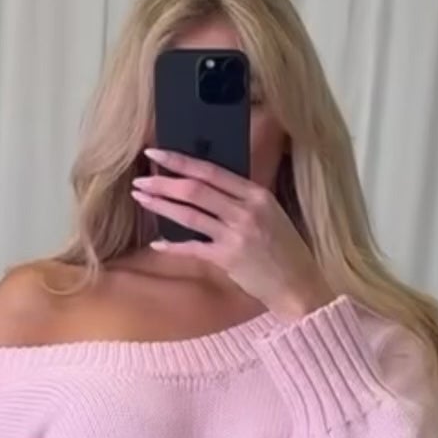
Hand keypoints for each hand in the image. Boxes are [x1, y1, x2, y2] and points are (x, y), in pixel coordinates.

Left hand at [132, 151, 335, 320]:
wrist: (297, 284)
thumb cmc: (283, 248)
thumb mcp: (269, 213)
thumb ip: (241, 199)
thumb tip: (205, 184)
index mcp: (257, 194)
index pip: (211, 171)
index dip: (180, 161)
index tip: (156, 153)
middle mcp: (246, 211)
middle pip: (195, 190)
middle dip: (163, 182)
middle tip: (140, 179)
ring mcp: (236, 235)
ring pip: (189, 215)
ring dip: (161, 206)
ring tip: (141, 198)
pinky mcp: (227, 259)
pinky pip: (193, 248)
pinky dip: (173, 245)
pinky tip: (157, 242)